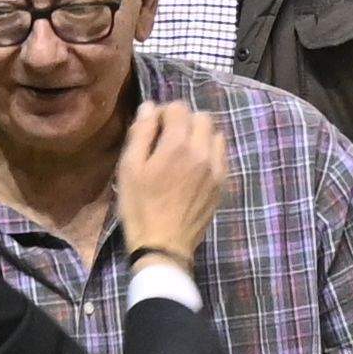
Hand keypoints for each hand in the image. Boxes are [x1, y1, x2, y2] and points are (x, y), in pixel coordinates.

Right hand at [115, 97, 228, 262]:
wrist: (164, 246)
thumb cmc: (140, 207)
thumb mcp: (130, 168)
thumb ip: (141, 133)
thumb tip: (149, 107)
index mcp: (178, 145)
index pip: (179, 108)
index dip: (163, 113)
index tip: (153, 128)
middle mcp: (203, 152)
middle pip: (202, 117)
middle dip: (184, 121)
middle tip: (167, 139)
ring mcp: (217, 169)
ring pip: (216, 134)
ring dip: (200, 135)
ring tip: (182, 152)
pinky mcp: (222, 184)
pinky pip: (222, 155)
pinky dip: (210, 152)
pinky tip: (194, 167)